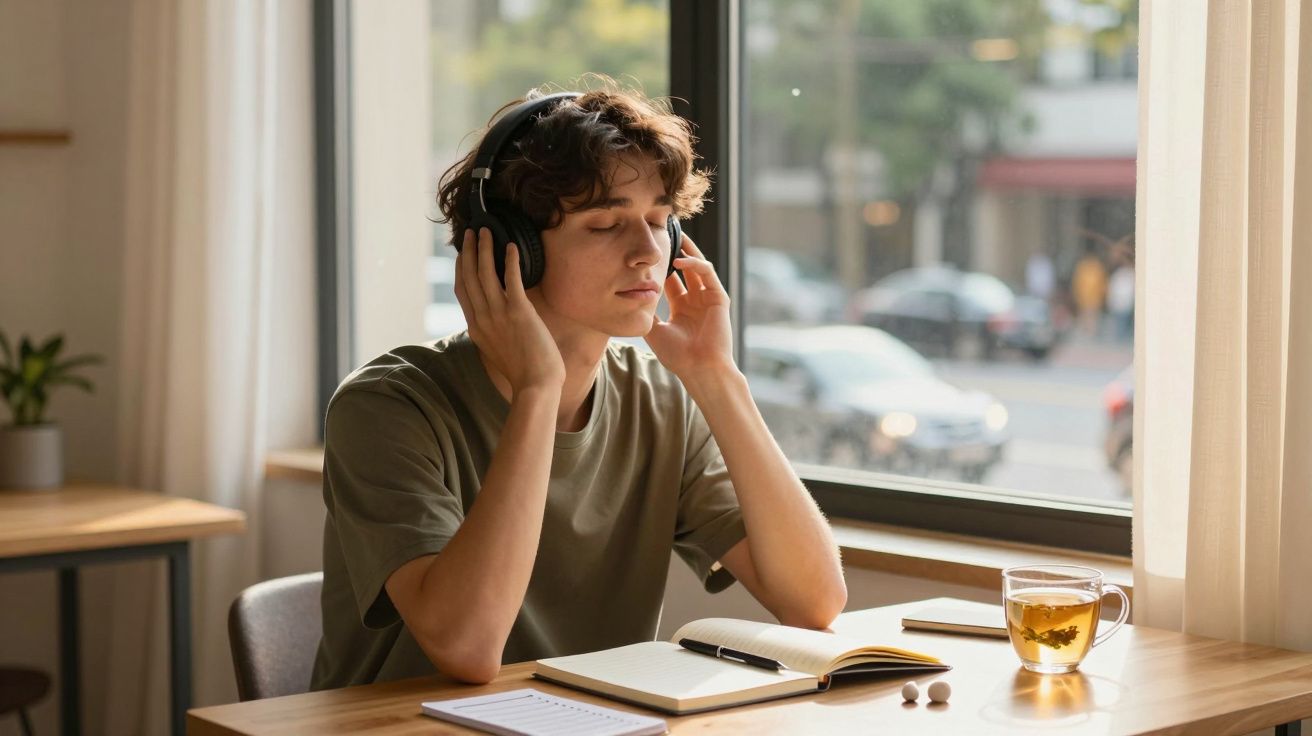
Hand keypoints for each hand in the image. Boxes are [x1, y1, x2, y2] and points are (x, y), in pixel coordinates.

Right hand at [454, 228, 564, 393]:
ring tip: (487, 231)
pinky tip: (511, 247)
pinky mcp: (519, 312)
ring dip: (485, 248)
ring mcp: (499, 314)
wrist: (536, 386)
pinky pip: (510, 279)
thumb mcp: (499, 350)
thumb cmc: (524, 372)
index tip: (463, 253)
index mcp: (476, 328)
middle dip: (470, 251)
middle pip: (470, 277)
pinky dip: (509, 261)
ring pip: (485, 273)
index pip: (462, 291)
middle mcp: (483, 318)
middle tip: (471, 232)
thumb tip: (499, 319)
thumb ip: (494, 332)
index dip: (461, 268)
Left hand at [645, 235, 736, 379]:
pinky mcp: (719, 297)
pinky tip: (680, 260)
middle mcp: (695, 300)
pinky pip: (707, 273)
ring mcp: (707, 297)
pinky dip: (695, 263)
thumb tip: (628, 296)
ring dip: (686, 249)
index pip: (670, 279)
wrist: (699, 369)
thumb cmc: (678, 356)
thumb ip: (646, 312)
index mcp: (681, 308)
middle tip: (661, 233)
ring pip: (697, 265)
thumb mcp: (654, 331)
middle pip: (684, 268)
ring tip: (673, 235)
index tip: (647, 251)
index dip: (660, 265)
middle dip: (674, 251)